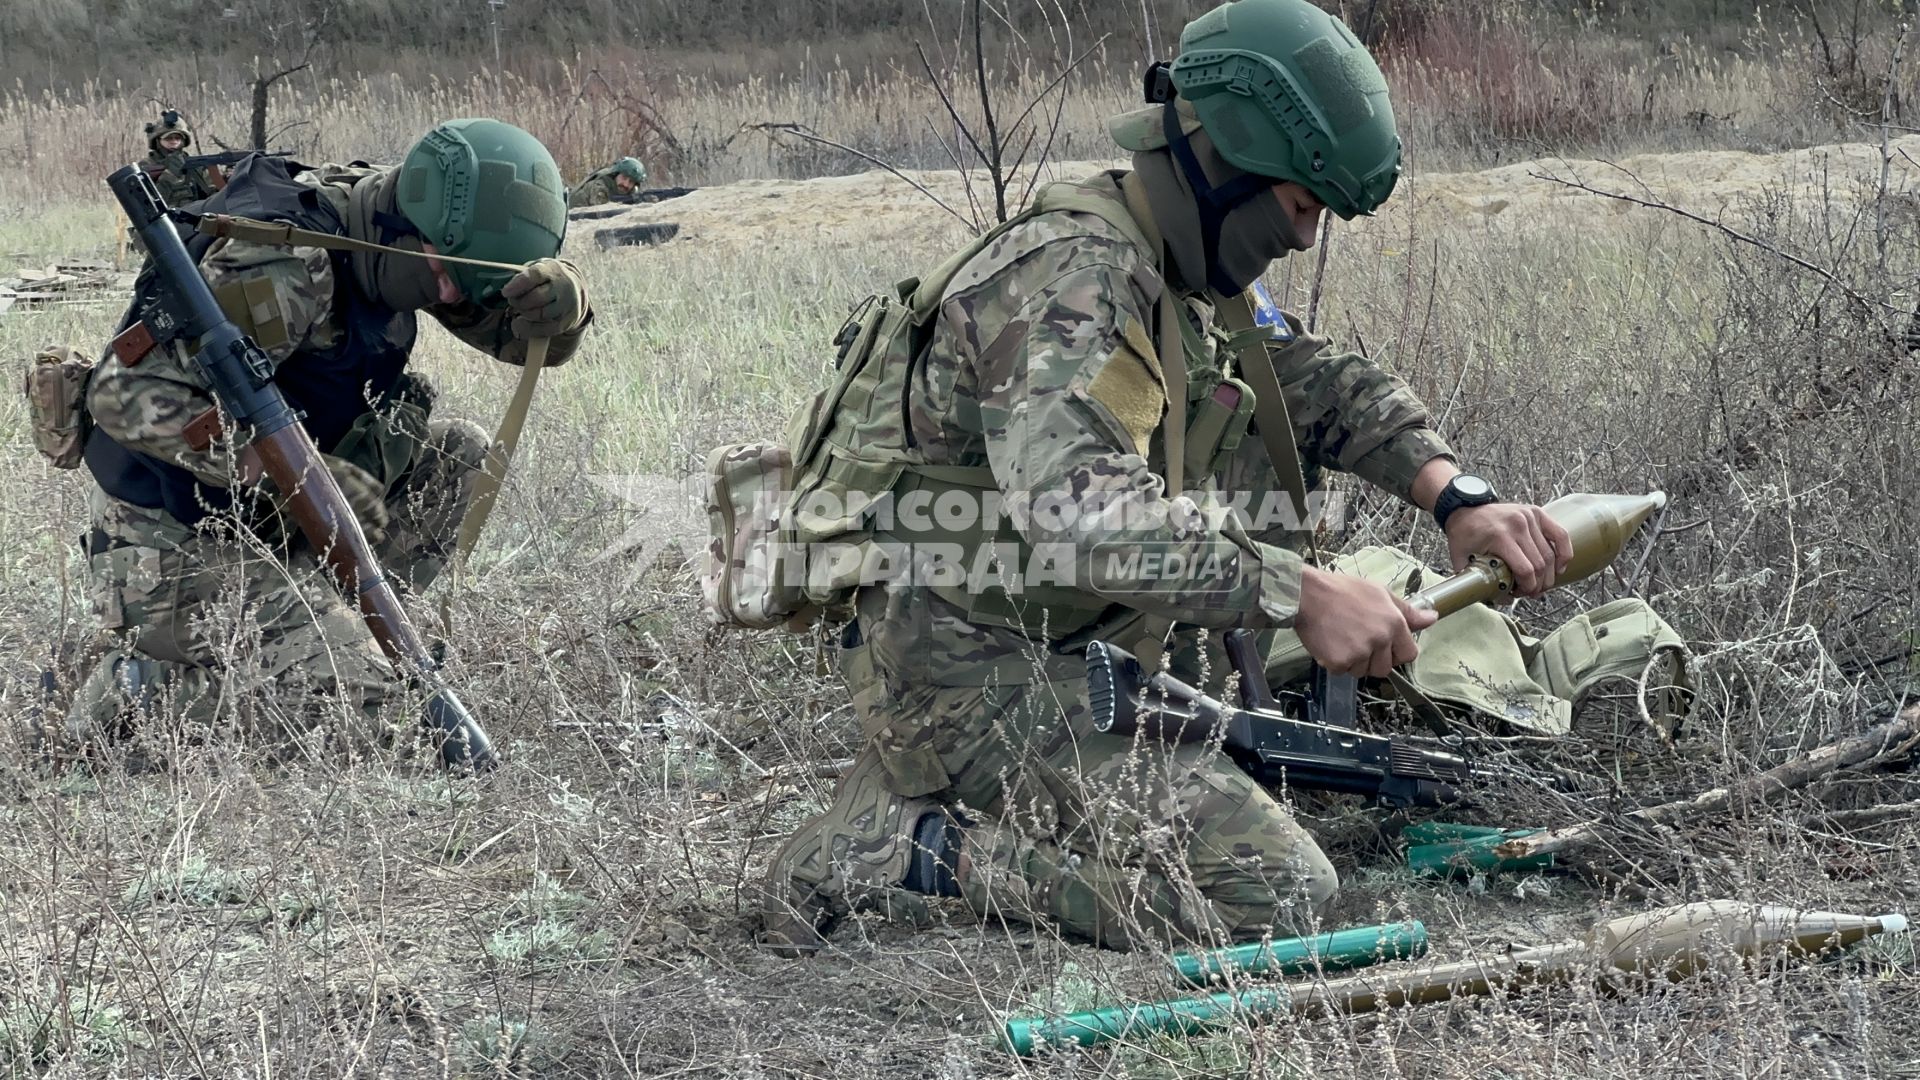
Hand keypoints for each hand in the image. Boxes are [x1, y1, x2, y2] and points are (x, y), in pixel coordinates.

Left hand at [500, 258, 587, 339]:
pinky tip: (520, 323)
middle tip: (513, 301)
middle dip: (519, 302)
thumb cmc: (548, 279)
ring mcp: (566, 305)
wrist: (575, 288)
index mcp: (552, 270)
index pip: (535, 275)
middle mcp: (562, 287)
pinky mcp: (566, 321)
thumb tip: (509, 291)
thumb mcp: (538, 269)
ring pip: (540, 314)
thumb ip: (523, 277)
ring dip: (524, 314)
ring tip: (521, 309)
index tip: (505, 292)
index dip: (518, 285)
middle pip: (537, 298)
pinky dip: (529, 329)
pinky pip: (545, 329)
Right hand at [1295, 567, 1437, 678]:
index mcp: (1394, 623)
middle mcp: (1380, 640)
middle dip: (1373, 660)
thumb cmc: (1342, 590)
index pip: (1409, 654)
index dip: (1396, 653)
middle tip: (1357, 641)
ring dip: (1353, 662)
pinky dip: (1334, 662)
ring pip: (1362, 672)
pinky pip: (1341, 672)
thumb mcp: (1379, 593)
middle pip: (1385, 668)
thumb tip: (1432, 618)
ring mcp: (1359, 652)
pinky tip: (1329, 643)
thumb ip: (1407, 611)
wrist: (1307, 594)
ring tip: (1341, 639)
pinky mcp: (1339, 661)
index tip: (1384, 647)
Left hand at [1443, 502, 1570, 597]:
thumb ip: (1476, 582)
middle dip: (1538, 585)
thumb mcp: (1461, 560)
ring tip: (1540, 584)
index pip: (1525, 570)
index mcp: (1499, 536)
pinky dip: (1564, 553)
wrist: (1466, 508)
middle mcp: (1517, 525)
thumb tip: (1502, 600)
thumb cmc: (1464, 534)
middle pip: (1540, 564)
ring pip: (1550, 554)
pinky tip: (1560, 567)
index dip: (1526, 587)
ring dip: (1549, 574)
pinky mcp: (1537, 513)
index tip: (1520, 594)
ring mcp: (1529, 517)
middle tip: (1530, 593)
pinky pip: (1560, 535)